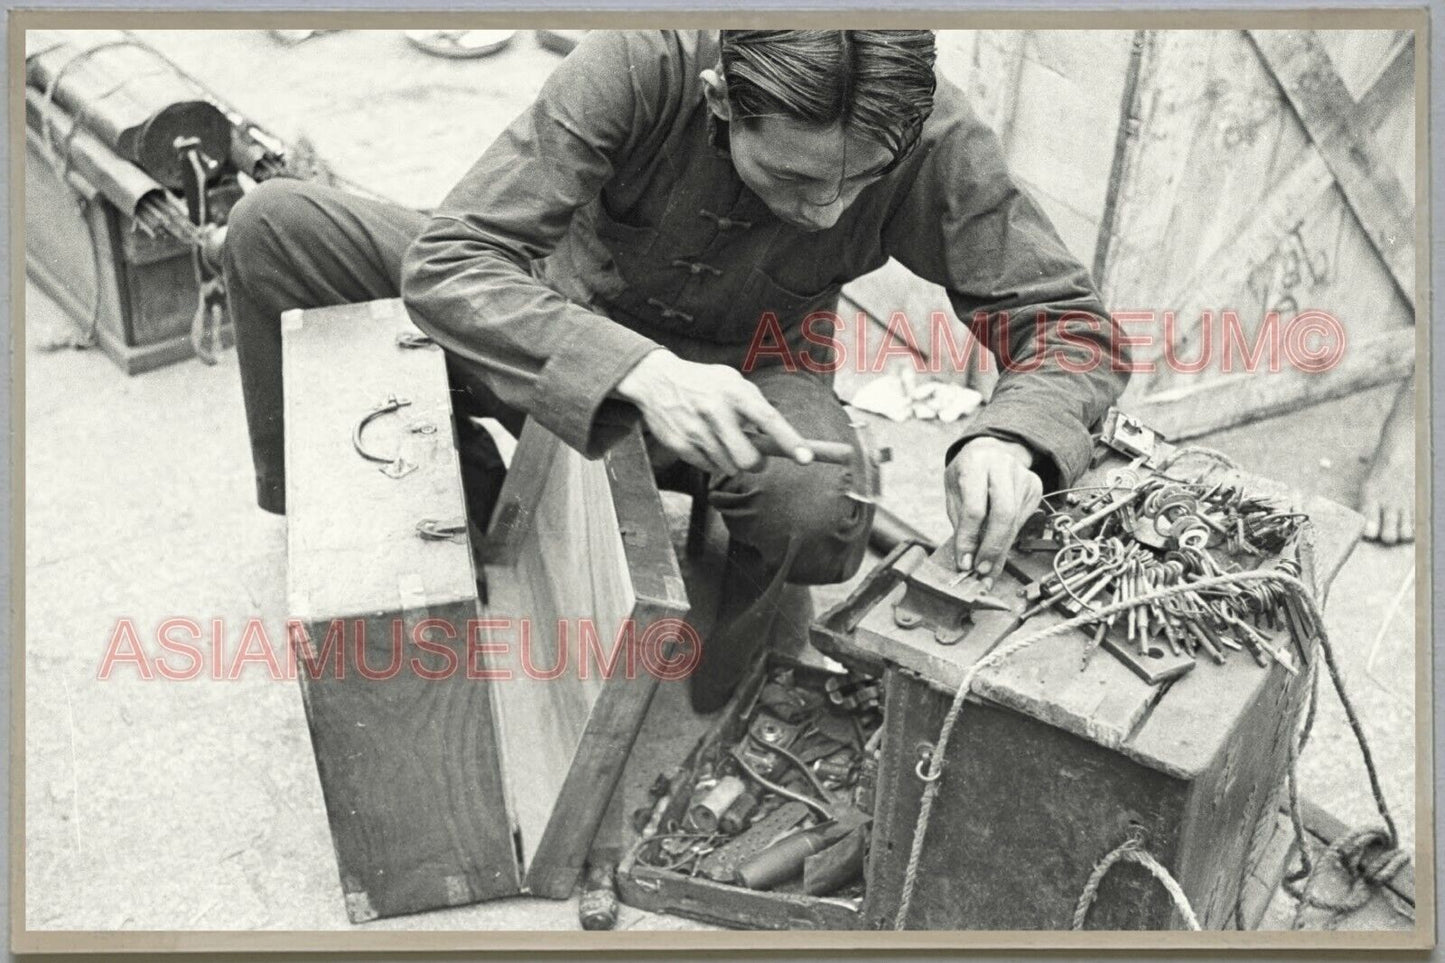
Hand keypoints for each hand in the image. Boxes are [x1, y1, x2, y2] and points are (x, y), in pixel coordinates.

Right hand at [615, 350, 813, 474]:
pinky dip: (712, 461)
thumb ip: (755, 406)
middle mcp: (715, 410)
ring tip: (720, 439)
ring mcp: (696, 430)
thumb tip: (780, 439)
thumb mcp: (732, 381)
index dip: (790, 441)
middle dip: (756, 464)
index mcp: (735, 391)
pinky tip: (704, 441)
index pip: (768, 420)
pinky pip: (708, 467)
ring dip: (731, 460)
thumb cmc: (705, 382)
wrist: (655, 380)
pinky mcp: (680, 444)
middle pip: (748, 459)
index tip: (806, 459)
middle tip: (754, 457)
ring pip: (729, 467)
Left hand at [944, 436, 1043, 587]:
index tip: (964, 562)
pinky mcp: (1036, 488)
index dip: (969, 539)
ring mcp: (1024, 477)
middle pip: (1003, 515)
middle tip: (982, 569)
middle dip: (992, 547)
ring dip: (1001, 550)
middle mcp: (1003, 467)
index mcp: (976, 463)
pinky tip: (998, 550)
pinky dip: (1009, 540)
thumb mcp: (954, 492)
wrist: (992, 450)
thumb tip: (966, 560)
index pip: (975, 508)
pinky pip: (1022, 521)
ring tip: (988, 568)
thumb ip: (961, 524)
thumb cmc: (968, 473)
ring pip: (1015, 522)